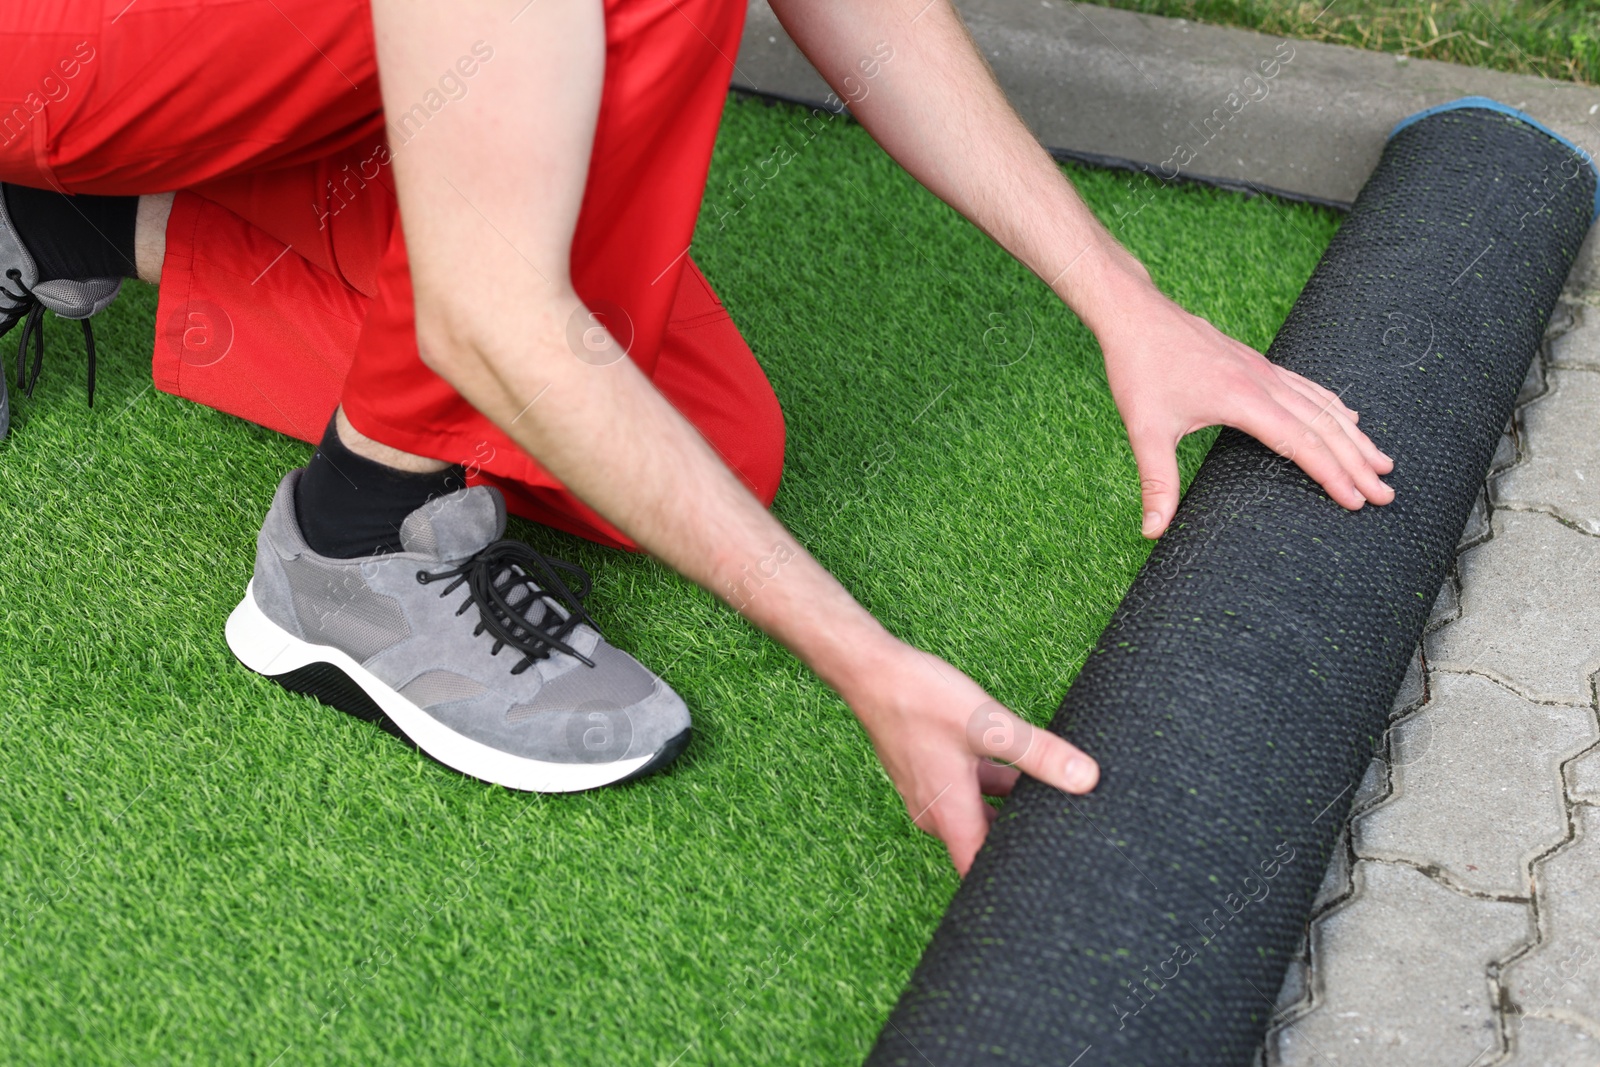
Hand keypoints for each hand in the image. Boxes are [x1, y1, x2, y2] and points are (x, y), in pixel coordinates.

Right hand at [843, 637, 1098, 875]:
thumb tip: (1087, 779)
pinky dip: (991, 787)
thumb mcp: (990, 725)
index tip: (1045, 880)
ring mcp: (929, 791)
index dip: (1012, 882)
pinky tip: (1019, 767)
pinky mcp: (929, 770)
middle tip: (1061, 836)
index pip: (979, 871)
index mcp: (949, 814)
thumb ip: (1040, 753)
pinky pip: (966, 792)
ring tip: (1050, 799)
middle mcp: (936, 811)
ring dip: (1008, 808)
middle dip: (1020, 841)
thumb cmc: (920, 700)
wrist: (872, 672)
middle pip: (983, 843)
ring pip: (977, 814)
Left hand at [1091, 268, 1394, 538]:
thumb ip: (1156, 482)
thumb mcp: (1144, 430)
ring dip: (1354, 435)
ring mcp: (1262, 369)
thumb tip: (1153, 531)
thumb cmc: (1139, 368)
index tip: (1357, 500)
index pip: (1301, 442)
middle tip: (1387, 492)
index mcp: (1243, 400)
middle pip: (1324, 425)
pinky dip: (1332, 405)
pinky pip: (1306, 385)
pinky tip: (1346, 416)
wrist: (1135, 313)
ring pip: (1321, 403)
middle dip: (1358, 461)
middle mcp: (1263, 381)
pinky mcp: (1255, 362)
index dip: (1332, 474)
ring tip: (1383, 461)